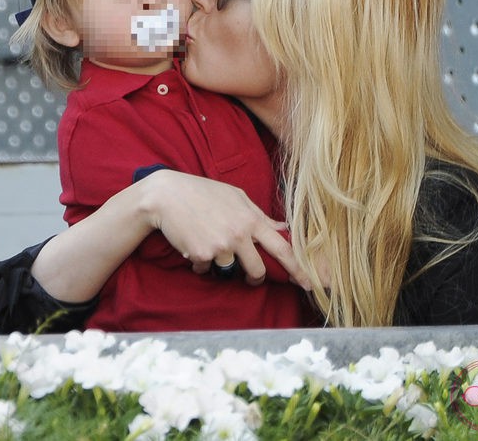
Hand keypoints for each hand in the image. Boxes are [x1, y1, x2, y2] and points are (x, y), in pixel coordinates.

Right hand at [138, 170, 310, 289]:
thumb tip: (281, 227)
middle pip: (258, 270)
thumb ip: (259, 215)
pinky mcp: (202, 255)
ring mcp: (220, 246)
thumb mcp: (236, 197)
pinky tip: (193, 243)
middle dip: (255, 277)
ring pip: (230, 271)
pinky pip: (206, 269)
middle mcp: (239, 234)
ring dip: (221, 264)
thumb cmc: (203, 193)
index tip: (309, 283)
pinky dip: (201, 262)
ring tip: (209, 244)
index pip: (282, 248)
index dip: (298, 268)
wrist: (167, 196)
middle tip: (249, 276)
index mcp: (252, 219)